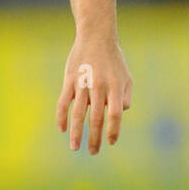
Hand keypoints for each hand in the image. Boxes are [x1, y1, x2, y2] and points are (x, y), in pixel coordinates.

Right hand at [56, 38, 132, 152]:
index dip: (113, 130)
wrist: (96, 37)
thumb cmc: (114, 60)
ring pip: (78, 114)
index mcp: (115, 87)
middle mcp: (99, 87)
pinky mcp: (69, 80)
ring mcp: (83, 83)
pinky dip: (61, 117)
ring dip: (76, 133)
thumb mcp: (127, 77)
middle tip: (93, 152)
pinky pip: (64, 102)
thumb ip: (126, 97)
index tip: (111, 142)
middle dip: (95, 138)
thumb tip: (121, 114)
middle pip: (97, 118)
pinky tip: (62, 129)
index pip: (115, 114)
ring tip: (75, 147)